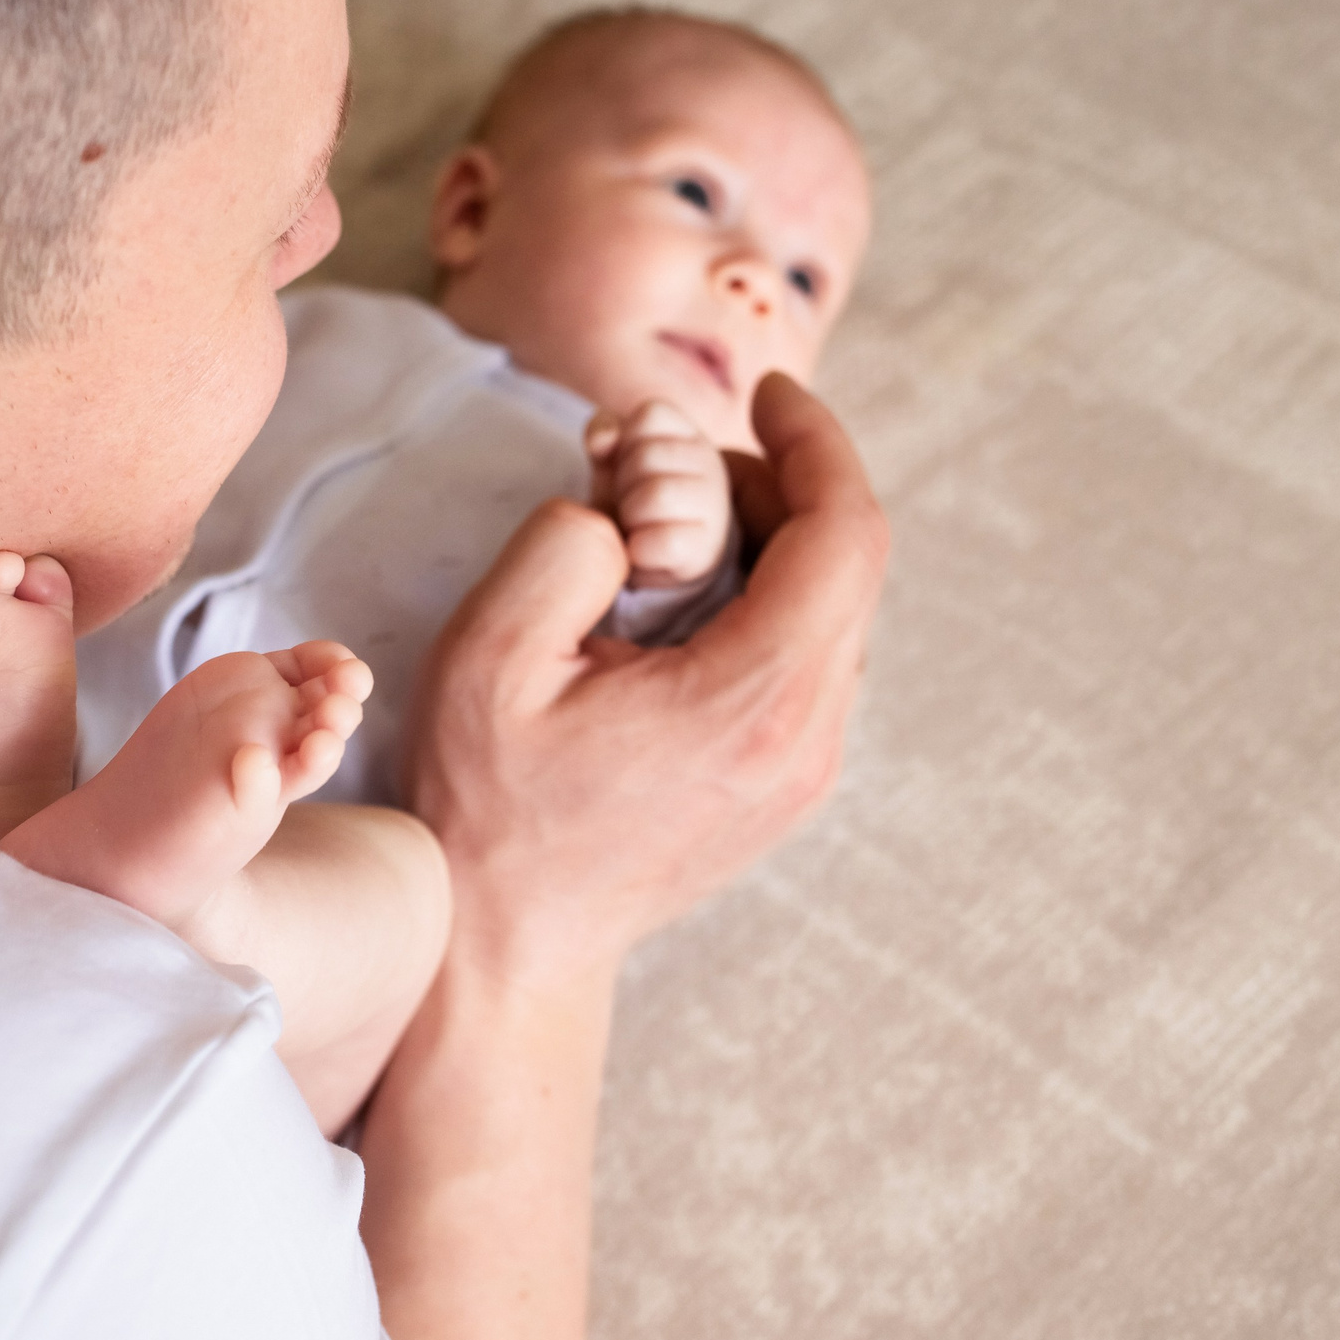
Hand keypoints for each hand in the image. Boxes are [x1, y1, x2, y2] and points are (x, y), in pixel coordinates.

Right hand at [407, 371, 887, 980]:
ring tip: (671, 529)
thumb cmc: (490, 806)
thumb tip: (624, 514)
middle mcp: (807, 738)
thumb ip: (564, 545)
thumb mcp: (492, 654)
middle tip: (677, 464)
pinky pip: (810, 661)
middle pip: (849, 565)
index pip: (846, 533)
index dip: (817, 440)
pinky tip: (683, 603)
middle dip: (778, 485)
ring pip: (835, 613)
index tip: (765, 392)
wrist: (507, 946)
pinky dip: (765, 603)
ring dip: (772, 545)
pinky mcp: (787, 787)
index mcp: (752, 699)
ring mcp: (806, 771)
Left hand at [585, 400, 733, 588]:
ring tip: (637, 525)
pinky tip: (644, 551)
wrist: (659, 558)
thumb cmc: (634, 498)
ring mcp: (714, 505)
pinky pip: (658, 542)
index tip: (631, 468)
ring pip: (654, 496)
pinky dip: (638, 551)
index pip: (649, 414)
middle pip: (646, 456)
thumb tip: (604, 440)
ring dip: (630, 517)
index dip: (625, 443)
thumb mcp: (614, 456)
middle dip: (624, 484)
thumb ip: (604, 431)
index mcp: (689, 434)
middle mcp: (710, 463)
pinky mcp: (705, 548)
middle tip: (631, 503)